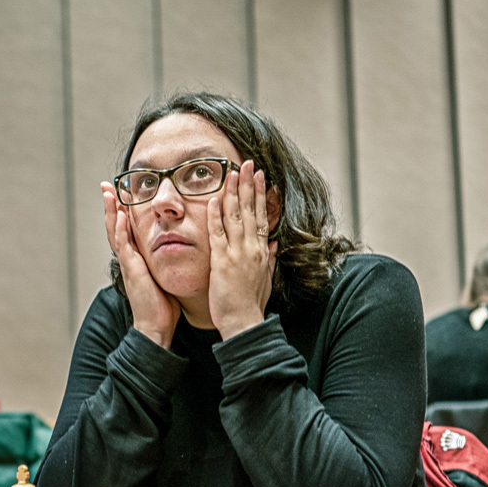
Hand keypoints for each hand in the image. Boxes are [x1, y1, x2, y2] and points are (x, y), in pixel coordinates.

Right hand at [101, 181, 180, 348]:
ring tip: (109, 194)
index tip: (120, 193)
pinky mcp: (132, 271)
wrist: (156, 326)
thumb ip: (164, 261)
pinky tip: (122, 217)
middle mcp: (129, 259)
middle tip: (106, 186)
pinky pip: (124, 248)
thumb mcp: (163, 275)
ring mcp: (128, 264)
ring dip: (112, 212)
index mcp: (136, 258)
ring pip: (115, 233)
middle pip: (115, 226)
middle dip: (111, 206)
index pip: (126, 229)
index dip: (122, 211)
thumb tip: (176, 248)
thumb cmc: (163, 304)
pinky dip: (121, 232)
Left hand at [206, 161, 276, 340]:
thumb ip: (269, 260)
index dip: (261, 195)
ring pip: (236, 216)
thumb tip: (274, 244)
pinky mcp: (222, 261)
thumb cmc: (252, 305)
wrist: (244, 322)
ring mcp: (238, 253)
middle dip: (249, 185)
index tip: (260, 177)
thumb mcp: (266, 280)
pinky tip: (213, 199)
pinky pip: (218, 233)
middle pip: (251, 210)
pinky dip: (216, 215)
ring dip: (234, 192)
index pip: (262, 216)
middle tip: (248, 164)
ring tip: (233, 172)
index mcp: (262, 252)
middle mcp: (252, 248)